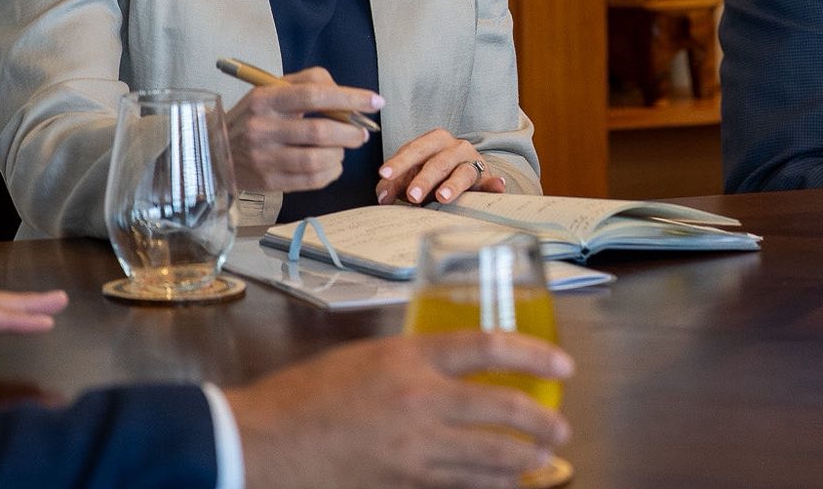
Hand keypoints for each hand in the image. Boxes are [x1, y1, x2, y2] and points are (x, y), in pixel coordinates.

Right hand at [225, 66, 382, 193]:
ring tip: (344, 147)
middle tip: (362, 132)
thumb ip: (310, 82)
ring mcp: (264, 159)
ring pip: (317, 160)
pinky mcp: (268, 182)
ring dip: (341, 154)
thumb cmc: (255, 115)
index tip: (375, 102)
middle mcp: (262, 129)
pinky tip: (333, 163)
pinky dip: (331, 172)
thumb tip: (346, 94)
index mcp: (265, 100)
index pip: (313, 95)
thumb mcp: (273, 88)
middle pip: (319, 132)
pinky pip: (311, 181)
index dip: (350, 98)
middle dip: (351, 133)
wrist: (215, 150)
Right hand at [227, 331, 571, 488]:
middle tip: (561, 426)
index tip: (563, 366)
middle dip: (542, 420)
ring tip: (544, 457)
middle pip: (503, 408)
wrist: (259, 443)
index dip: (535, 354)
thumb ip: (413, 360)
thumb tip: (451, 365)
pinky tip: (505, 483)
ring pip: (490, 457)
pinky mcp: (401, 483)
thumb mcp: (366, 356)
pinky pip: (459, 486)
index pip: (489, 347)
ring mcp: (413, 449)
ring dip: (525, 459)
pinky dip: (489, 485)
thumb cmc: (304, 395)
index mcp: (410, 357)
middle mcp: (420, 401)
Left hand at [379, 128, 506, 205]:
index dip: (399, 162)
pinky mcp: (486, 178)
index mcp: (433, 141)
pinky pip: (490, 182)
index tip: (385, 175)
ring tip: (442, 197)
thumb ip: (394, 184)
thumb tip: (382, 198)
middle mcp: (455, 147)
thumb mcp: (411, 174)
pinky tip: (497, 186)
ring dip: (453, 185)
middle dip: (424, 179)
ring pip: (462, 172)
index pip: (414, 150)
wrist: (464, 172)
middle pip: (438, 161)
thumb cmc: (433, 172)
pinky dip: (494, 184)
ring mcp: (472, 162)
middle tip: (411, 195)